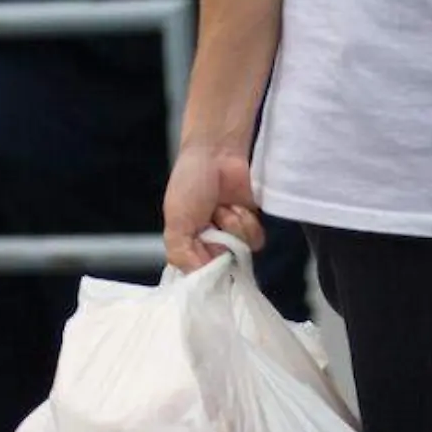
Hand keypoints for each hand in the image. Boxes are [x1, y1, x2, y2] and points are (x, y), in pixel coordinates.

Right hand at [163, 147, 265, 271]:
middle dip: (218, 242)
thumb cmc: (190, 182)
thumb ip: (180, 254)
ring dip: (231, 225)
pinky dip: (246, 221)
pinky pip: (255, 240)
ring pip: (240, 252)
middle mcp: (210, 244)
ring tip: (221, 206)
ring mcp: (232, 236)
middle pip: (222, 266)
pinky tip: (235, 204)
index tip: (203, 251)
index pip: (198, 275)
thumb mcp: (175, 222)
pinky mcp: (251, 225)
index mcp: (187, 246)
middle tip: (209, 220)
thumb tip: (199, 277)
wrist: (217, 154)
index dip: (203, 267)